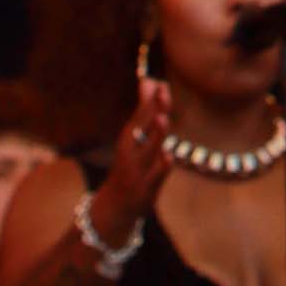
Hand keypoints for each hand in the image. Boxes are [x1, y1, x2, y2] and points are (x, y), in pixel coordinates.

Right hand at [93, 77, 174, 242]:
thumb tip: (149, 79)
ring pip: (150, 151)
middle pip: (142, 129)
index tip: (157, 80)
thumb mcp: (133, 138)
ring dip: (156, 135)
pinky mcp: (147, 190)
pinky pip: (156, 177)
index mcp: (128, 139)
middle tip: (161, 90)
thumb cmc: (130, 163)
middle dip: (152, 109)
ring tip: (162, 118)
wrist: (117, 206)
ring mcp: (139, 172)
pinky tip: (168, 156)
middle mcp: (131, 154)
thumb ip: (144, 110)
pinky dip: (162, 167)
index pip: (139, 115)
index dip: (149, 98)